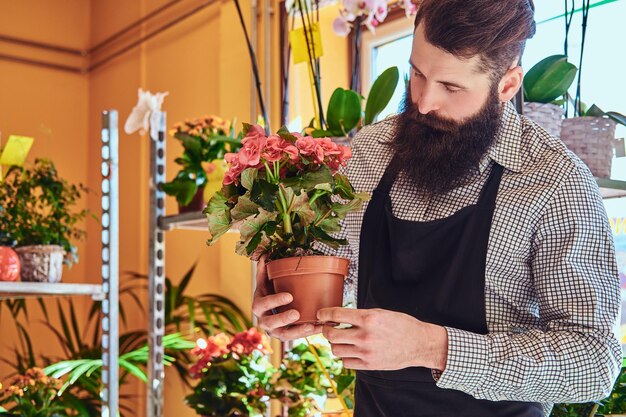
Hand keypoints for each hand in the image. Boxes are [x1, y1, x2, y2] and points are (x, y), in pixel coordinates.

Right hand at [252, 255, 321, 340]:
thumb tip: (265, 254)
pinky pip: (296, 337)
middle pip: (271, 323)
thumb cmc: (269, 294)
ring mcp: (274, 331)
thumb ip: (264, 271)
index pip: (263, 305)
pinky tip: (318, 328)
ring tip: (311, 326)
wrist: (270, 312)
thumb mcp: (265, 283)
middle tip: (297, 313)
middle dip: (283, 318)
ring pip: (284, 335)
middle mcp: (264, 321)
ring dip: (297, 331)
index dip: (274, 301)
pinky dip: (307, 334)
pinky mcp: (285, 337)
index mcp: (259, 306)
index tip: (289, 296)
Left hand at [317, 307, 447, 370]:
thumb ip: (360, 315)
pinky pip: (346, 362)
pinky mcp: (369, 365)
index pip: (336, 314)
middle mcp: (365, 336)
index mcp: (368, 318)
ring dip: (336, 344)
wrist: (420, 344)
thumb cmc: (401, 325)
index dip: (324, 314)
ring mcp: (366, 352)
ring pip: (336, 350)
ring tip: (342, 339)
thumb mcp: (381, 313)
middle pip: (331, 335)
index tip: (321, 314)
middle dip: (327, 330)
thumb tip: (339, 317)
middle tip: (330, 327)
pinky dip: (346, 356)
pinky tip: (352, 350)